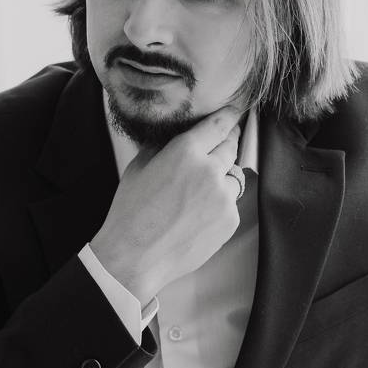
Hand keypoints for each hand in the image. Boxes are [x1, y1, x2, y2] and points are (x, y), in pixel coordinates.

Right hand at [90, 106, 244, 301]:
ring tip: (198, 191)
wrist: (135, 257)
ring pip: (233, 177)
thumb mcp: (140, 167)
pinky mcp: (230, 220)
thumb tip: (178, 136)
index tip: (236, 110)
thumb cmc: (131, 212)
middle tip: (220, 144)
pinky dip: (220, 204)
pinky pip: (231, 203)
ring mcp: (223, 197)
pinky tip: (198, 214)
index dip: (230, 116)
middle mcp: (210, 171)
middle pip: (231, 147)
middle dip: (227, 143)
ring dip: (222, 177)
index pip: (218, 125)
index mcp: (185, 152)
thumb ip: (164, 146)